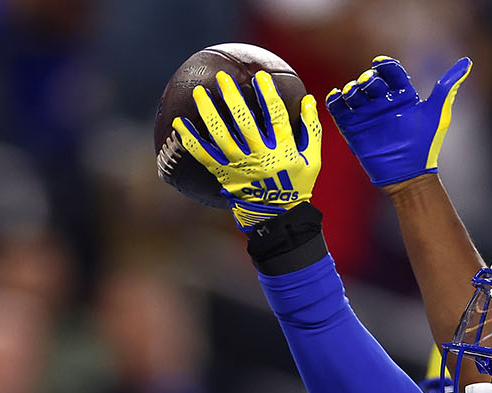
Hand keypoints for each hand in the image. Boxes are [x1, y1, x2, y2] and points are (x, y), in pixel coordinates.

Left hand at [172, 70, 322, 232]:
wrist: (278, 218)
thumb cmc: (297, 185)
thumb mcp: (313, 160)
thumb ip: (311, 130)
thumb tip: (309, 99)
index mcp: (283, 151)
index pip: (276, 117)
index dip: (268, 95)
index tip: (260, 75)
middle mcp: (260, 158)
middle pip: (244, 123)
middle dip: (233, 98)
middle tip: (223, 78)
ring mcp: (240, 167)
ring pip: (221, 136)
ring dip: (209, 113)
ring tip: (199, 92)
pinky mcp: (224, 175)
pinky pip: (204, 156)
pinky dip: (190, 140)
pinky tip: (178, 123)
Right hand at [326, 56, 470, 187]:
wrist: (408, 175)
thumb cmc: (425, 146)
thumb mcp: (438, 114)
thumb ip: (447, 87)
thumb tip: (466, 63)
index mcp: (402, 96)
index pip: (390, 72)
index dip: (384, 65)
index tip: (380, 65)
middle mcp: (383, 103)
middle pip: (370, 80)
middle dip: (368, 79)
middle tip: (370, 87)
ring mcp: (367, 115)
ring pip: (353, 92)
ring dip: (352, 89)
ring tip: (355, 95)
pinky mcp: (352, 128)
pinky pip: (338, 109)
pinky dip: (335, 101)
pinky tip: (339, 99)